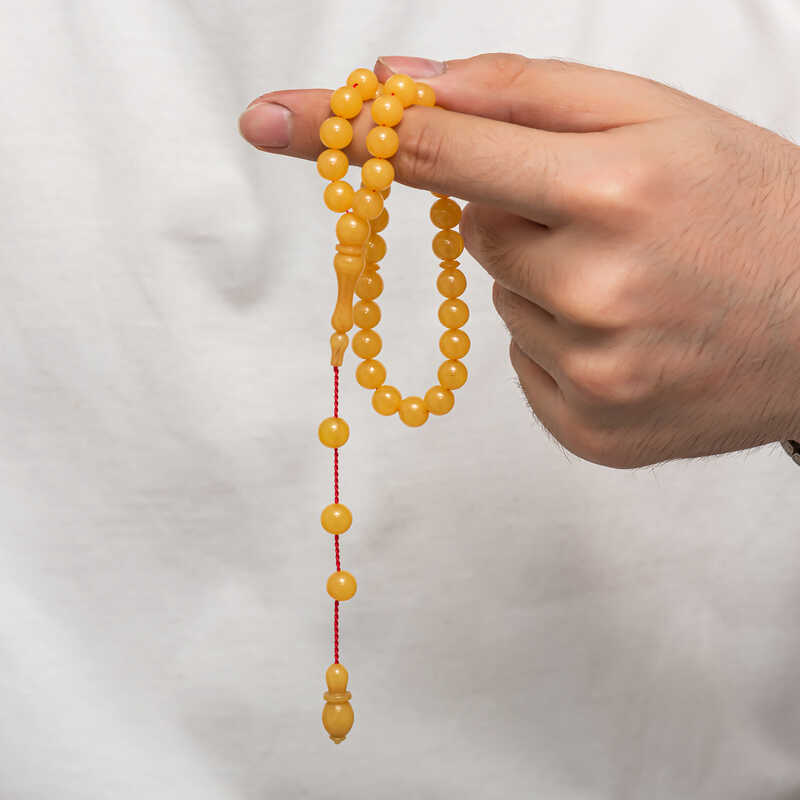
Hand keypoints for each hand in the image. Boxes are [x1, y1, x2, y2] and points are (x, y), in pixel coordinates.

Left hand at [238, 53, 799, 467]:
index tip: (270, 120)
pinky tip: (627, 335)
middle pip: (474, 234)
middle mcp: (594, 291)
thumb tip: (407, 88)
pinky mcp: (590, 430)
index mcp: (610, 193)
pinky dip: (557, 343)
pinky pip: (524, 368)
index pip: (443, 153)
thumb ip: (526, 95)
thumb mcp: (658, 118)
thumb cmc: (745, 206)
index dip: (354, 133)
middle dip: (519, 216)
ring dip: (545, 280)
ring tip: (633, 282)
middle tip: (608, 220)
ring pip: (501, 303)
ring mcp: (592, 375)